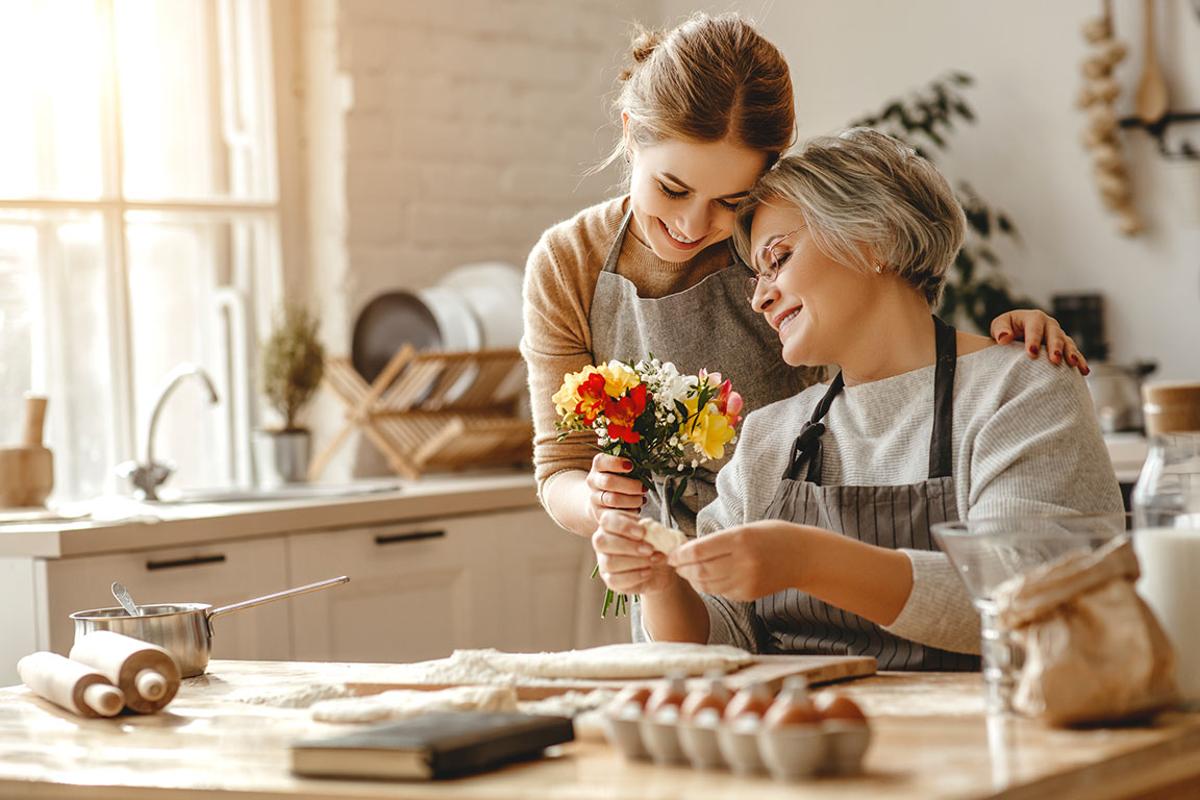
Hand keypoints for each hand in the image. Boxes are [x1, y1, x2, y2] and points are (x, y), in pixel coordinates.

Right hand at [585, 454, 645, 524]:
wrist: (601, 501)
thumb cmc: (619, 480)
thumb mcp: (621, 469)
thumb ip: (631, 465)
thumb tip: (646, 465)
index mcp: (599, 466)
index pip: (601, 461)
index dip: (616, 462)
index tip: (631, 466)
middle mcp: (593, 481)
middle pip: (608, 482)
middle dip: (630, 485)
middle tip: (643, 488)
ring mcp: (595, 498)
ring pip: (613, 499)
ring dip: (632, 500)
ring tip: (641, 499)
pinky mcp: (599, 514)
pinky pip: (616, 514)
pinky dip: (630, 512)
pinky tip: (636, 508)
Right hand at [592, 510, 676, 594]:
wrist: (660, 567)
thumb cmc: (654, 544)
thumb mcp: (655, 533)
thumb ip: (650, 529)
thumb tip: (651, 530)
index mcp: (611, 524)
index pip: (606, 520)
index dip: (623, 526)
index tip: (642, 532)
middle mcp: (603, 541)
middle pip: (602, 542)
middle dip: (628, 546)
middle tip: (650, 549)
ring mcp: (604, 562)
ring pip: (609, 562)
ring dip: (635, 562)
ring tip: (653, 560)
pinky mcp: (609, 579)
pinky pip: (615, 580)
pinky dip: (635, 576)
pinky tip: (648, 572)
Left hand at [667, 520, 801, 601]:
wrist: (803, 557)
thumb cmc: (772, 536)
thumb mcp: (745, 529)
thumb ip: (718, 540)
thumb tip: (687, 549)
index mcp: (740, 540)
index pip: (698, 551)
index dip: (679, 554)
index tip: (671, 553)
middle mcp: (743, 562)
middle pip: (700, 571)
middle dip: (682, 568)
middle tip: (674, 564)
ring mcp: (747, 581)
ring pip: (708, 585)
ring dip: (693, 579)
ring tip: (687, 571)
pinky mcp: (749, 595)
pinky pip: (721, 592)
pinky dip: (709, 586)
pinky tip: (706, 578)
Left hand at [989, 310, 1089, 374]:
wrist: (1017, 334)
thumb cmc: (1006, 329)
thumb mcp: (1000, 325)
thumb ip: (1000, 330)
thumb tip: (1004, 338)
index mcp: (1033, 318)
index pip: (1035, 327)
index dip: (1034, 339)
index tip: (1032, 352)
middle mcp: (1049, 325)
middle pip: (1055, 334)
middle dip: (1055, 347)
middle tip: (1055, 360)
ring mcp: (1059, 335)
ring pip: (1067, 343)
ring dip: (1071, 353)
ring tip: (1073, 364)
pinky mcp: (1064, 347)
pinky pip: (1074, 353)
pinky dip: (1080, 361)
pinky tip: (1084, 371)